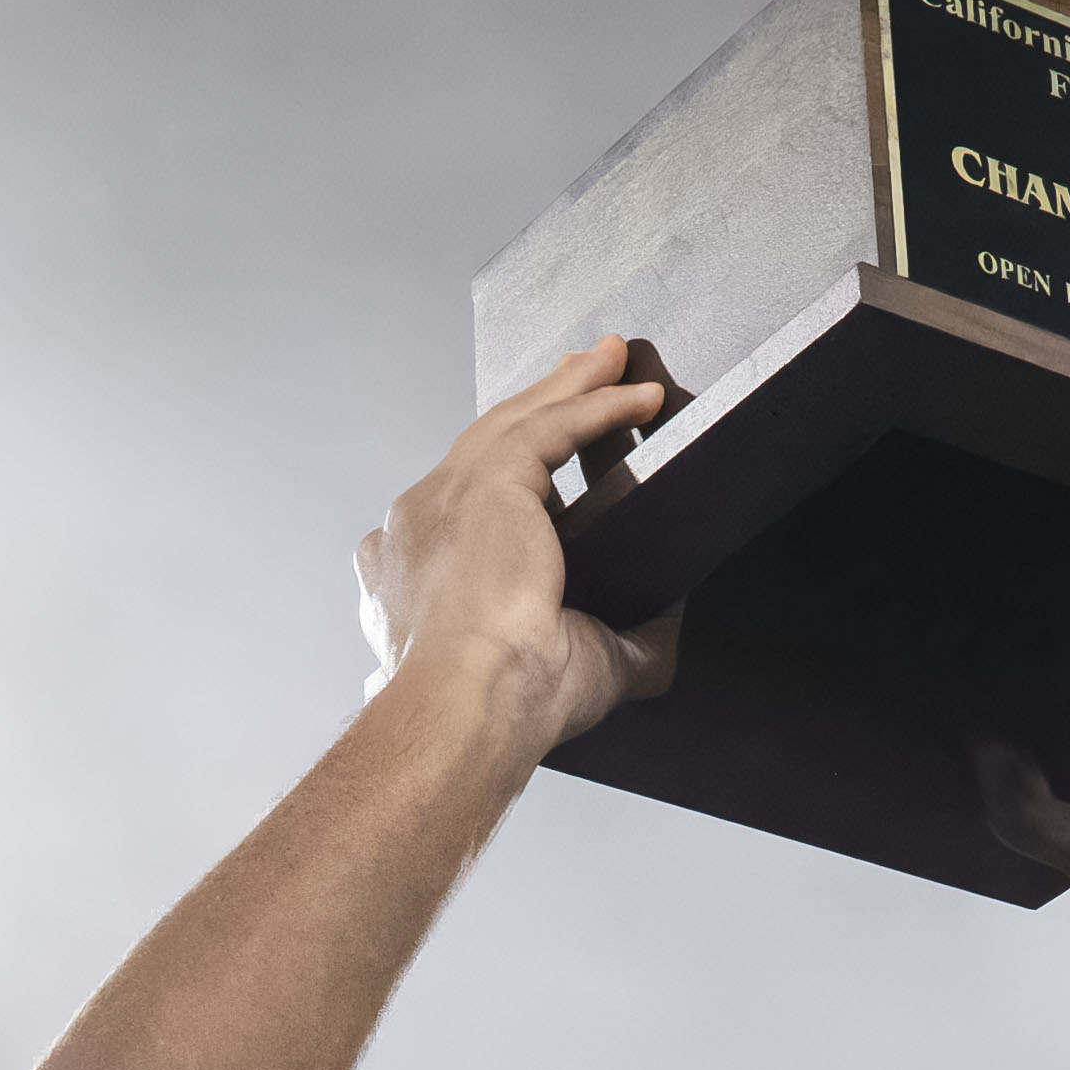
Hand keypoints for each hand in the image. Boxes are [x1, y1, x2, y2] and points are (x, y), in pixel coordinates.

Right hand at [345, 341, 681, 753]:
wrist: (471, 707)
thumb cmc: (506, 709)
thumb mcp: (573, 671)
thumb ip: (615, 643)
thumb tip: (663, 624)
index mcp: (406, 579)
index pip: (451, 512)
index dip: (492, 480)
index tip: (534, 470)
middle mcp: (413, 529)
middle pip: (485, 446)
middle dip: (537, 406)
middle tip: (580, 375)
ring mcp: (443, 498)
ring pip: (515, 423)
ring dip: (570, 387)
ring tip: (614, 360)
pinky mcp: (487, 481)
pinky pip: (550, 426)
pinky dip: (598, 405)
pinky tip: (640, 396)